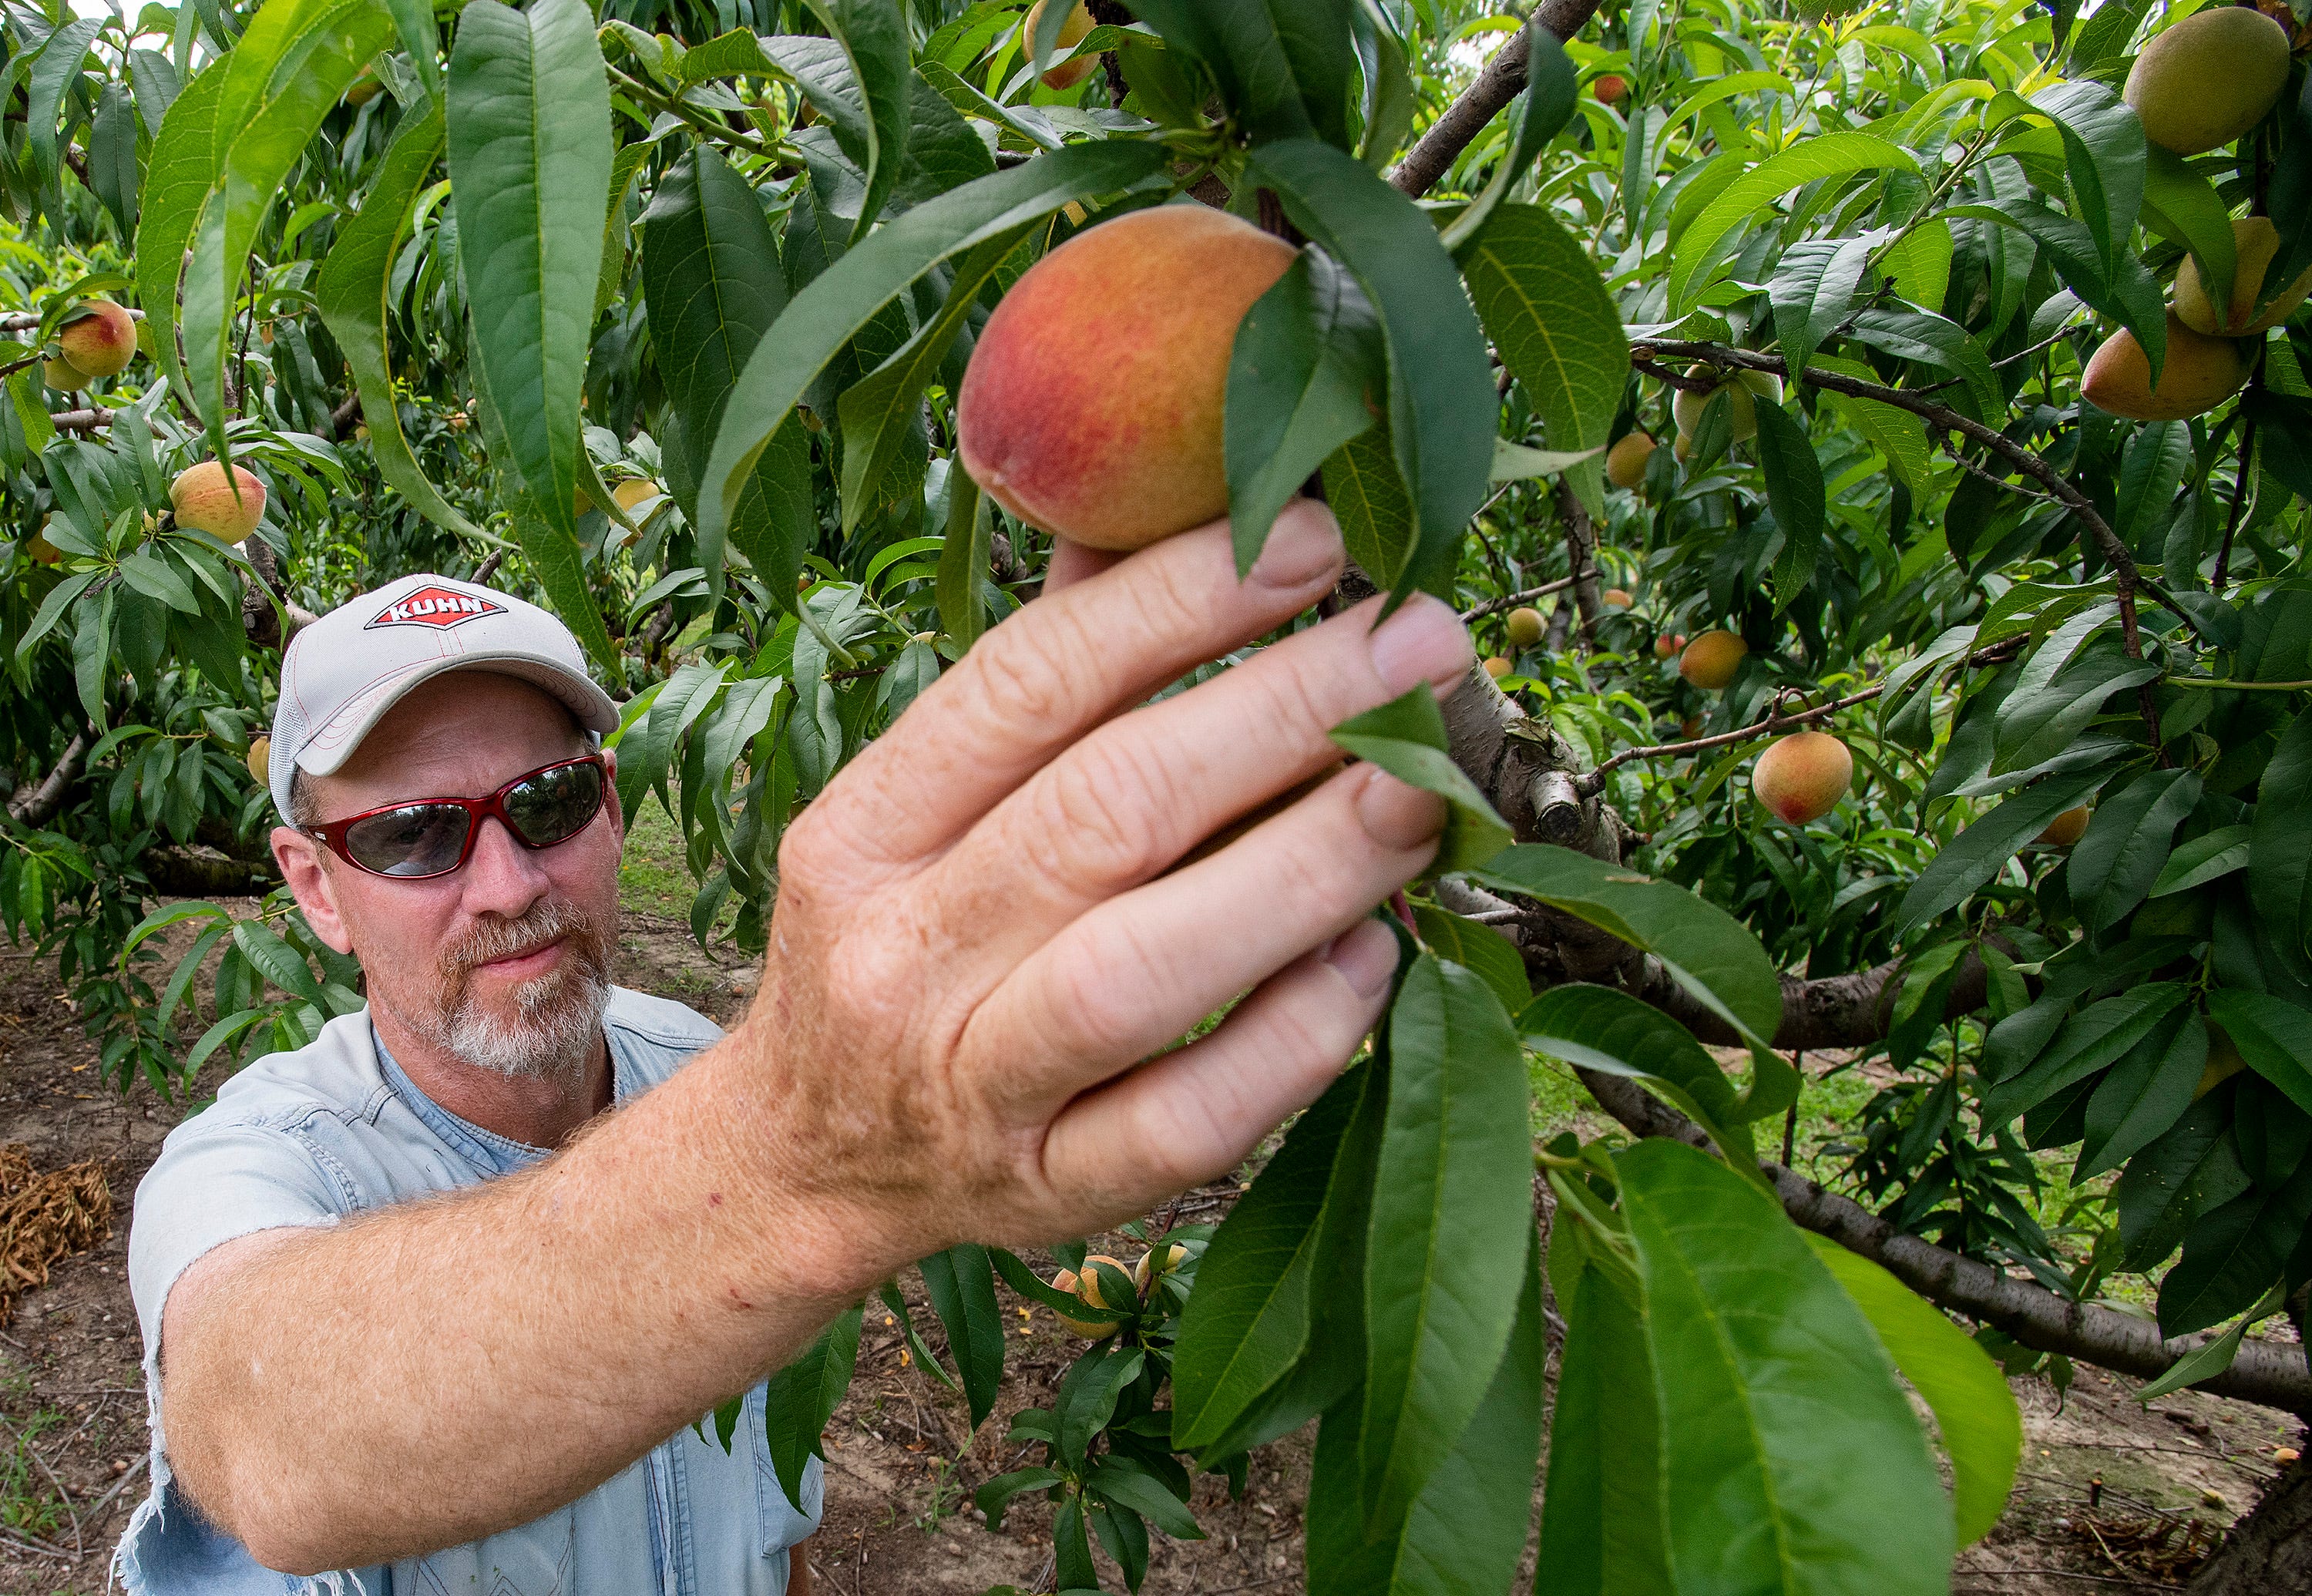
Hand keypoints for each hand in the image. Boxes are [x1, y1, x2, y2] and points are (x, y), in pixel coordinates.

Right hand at [733, 500, 1471, 1295]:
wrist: (807, 1162)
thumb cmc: (900, 937)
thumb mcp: (916, 805)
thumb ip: (1037, 677)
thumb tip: (1169, 505)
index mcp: (860, 830)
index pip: (1023, 687)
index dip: (1175, 602)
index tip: (1312, 541)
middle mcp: (900, 954)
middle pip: (1103, 814)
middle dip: (1282, 714)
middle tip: (1420, 646)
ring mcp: (970, 1087)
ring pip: (1142, 972)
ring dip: (1305, 869)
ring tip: (1426, 788)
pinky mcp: (1048, 1194)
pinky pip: (1187, 1122)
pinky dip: (1294, 1036)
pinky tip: (1376, 957)